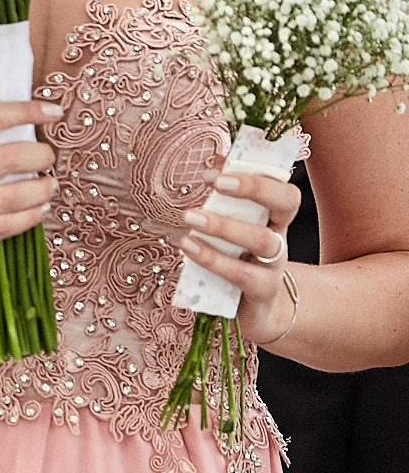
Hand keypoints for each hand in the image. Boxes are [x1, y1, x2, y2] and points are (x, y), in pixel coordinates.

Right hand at [0, 100, 62, 279]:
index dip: (25, 110)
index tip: (50, 110)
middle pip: (10, 157)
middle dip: (41, 155)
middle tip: (47, 157)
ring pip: (14, 196)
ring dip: (42, 189)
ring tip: (49, 186)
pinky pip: (4, 227)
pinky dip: (30, 218)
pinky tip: (38, 211)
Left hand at [176, 168, 302, 345]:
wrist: (258, 312)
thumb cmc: (238, 261)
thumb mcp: (232, 231)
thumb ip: (225, 200)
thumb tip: (214, 160)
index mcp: (273, 220)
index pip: (283, 190)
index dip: (257, 176)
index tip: (216, 172)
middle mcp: (279, 238)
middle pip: (284, 206)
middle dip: (253, 189)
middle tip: (214, 184)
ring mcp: (273, 267)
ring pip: (262, 241)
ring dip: (225, 226)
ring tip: (191, 218)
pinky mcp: (260, 293)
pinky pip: (242, 274)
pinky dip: (213, 260)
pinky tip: (189, 247)